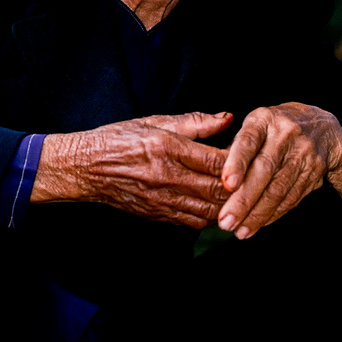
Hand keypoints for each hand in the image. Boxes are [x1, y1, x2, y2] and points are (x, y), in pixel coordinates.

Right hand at [32, 110, 232, 228]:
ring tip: (243, 199)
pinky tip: (220, 211)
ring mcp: (162, 200)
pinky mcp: (157, 215)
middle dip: (240, 188)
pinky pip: (192, 222)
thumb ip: (195, 122)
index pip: (215, 160)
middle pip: (217, 189)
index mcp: (168, 148)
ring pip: (209, 210)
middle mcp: (167, 176)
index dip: (239, 162)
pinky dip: (210, 218)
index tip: (251, 156)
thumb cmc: (119, 140)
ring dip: (229, 207)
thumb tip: (227, 119)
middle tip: (255, 180)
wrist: (86, 168)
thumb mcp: (155, 121)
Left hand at [217, 102, 341, 237]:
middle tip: (225, 222)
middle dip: (243, 200)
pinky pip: (291, 197)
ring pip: (279, 189)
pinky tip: (258, 224)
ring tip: (240, 231)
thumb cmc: (274, 130)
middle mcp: (286, 133)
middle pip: (264, 170)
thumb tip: (214, 182)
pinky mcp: (314, 171)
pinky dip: (273, 214)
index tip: (226, 184)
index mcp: (264, 119)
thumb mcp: (255, 127)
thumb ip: (235, 150)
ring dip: (257, 214)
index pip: (249, 141)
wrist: (323, 129)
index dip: (237, 163)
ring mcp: (303, 152)